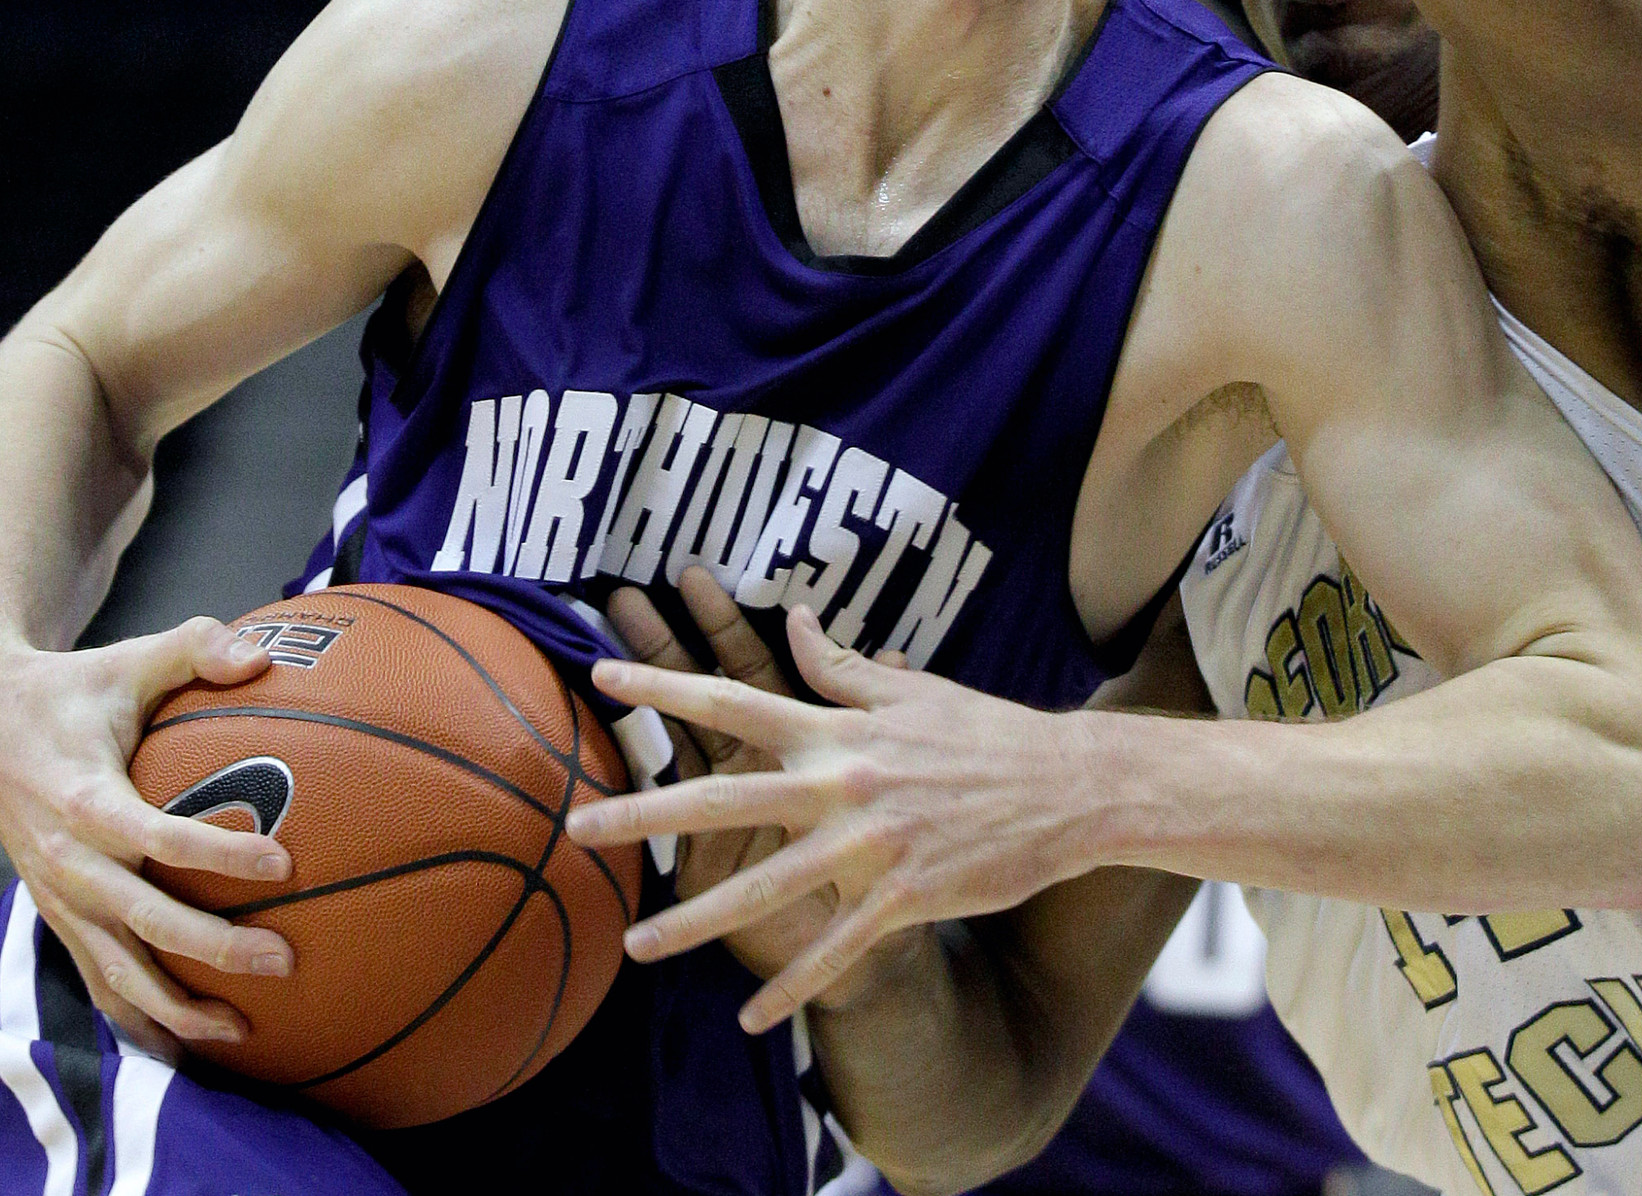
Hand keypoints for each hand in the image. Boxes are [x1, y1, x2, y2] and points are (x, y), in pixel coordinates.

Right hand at [0, 617, 295, 1055]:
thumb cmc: (75, 689)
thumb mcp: (130, 658)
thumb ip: (197, 646)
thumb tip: (264, 654)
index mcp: (86, 801)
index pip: (158, 838)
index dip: (218, 855)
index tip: (283, 865)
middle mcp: (68, 864)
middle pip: (143, 923)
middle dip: (213, 950)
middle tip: (285, 960)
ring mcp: (59, 900)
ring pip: (116, 973)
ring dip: (177, 1008)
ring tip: (245, 1030)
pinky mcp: (57, 918)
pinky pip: (96, 982)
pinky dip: (138, 1020)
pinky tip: (187, 1048)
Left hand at [568, 604, 1102, 1032]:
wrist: (1066, 786)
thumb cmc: (985, 734)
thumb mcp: (911, 690)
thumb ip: (840, 667)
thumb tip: (792, 621)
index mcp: (837, 727)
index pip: (733, 697)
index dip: (665, 685)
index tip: (602, 674)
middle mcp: (841, 781)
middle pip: (725, 795)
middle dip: (645, 813)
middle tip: (575, 828)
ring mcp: (870, 843)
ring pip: (765, 887)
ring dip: (695, 921)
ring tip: (636, 947)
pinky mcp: (902, 898)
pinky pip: (834, 951)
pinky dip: (791, 988)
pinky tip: (748, 1019)